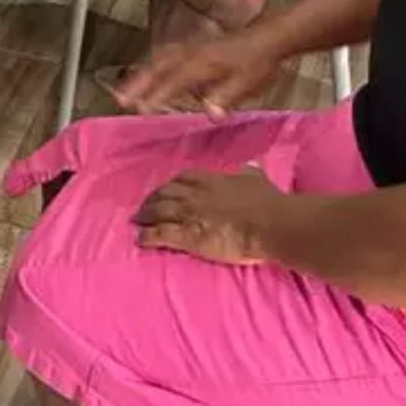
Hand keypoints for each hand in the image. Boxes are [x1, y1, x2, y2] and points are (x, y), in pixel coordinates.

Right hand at [116, 31, 279, 113]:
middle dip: (137, 83)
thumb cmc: (258, 62)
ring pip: (158, 60)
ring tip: (123, 89)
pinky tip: (147, 73)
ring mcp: (190, 48)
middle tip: (119, 99)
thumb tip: (210, 115)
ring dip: (139, 74)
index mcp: (203, 64)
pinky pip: (165, 55)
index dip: (156, 95)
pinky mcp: (193, 47)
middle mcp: (191, 54)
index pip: (174, 81)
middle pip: (157, 67)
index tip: (140, 109)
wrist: (269, 36)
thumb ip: (227, 97)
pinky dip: (151, 65)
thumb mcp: (247, 82)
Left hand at [133, 166, 281, 264]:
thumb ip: (250, 173)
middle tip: (145, 205)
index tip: (166, 189)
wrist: (268, 224)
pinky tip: (140, 240)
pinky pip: (160, 234)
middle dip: (153, 199)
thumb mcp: (257, 180)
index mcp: (210, 181)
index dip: (172, 184)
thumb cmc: (266, 203)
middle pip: (165, 193)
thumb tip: (250, 165)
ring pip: (158, 211)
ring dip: (145, 215)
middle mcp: (194, 195)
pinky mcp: (186, 236)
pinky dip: (148, 236)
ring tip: (137, 220)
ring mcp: (188, 214)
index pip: (183, 179)